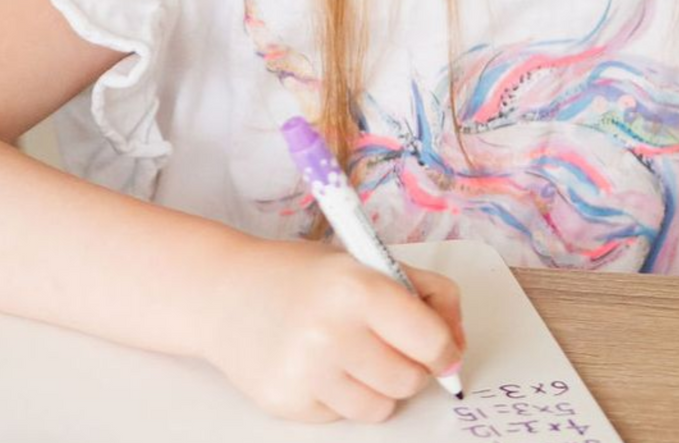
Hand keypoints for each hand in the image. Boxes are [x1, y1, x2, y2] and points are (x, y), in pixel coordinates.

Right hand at [197, 236, 465, 423]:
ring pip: (380, 407)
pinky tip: (313, 364)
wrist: (222, 292)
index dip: (445, 347)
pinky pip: (342, 416)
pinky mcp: (288, 402)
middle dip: (407, 366)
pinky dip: (337, 396)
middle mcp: (330, 331)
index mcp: (355, 287)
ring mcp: (306, 371)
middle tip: (382, 343)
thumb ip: (422, 293)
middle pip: (410, 380)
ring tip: (345, 354)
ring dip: (374, 386)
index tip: (441, 348)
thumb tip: (457, 345)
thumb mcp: (361, 262)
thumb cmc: (298, 276)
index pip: (433, 340)